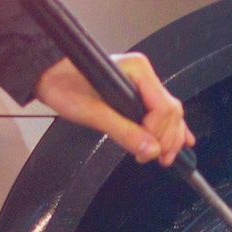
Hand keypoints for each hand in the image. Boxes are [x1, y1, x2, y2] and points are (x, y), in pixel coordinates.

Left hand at [32, 54, 195, 166]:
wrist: (50, 77)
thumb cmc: (66, 87)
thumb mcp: (93, 113)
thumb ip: (123, 132)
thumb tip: (151, 150)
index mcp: (138, 70)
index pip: (163, 108)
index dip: (158, 133)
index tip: (147, 152)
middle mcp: (144, 75)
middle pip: (171, 111)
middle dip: (168, 138)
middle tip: (157, 160)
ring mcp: (143, 84)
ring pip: (169, 113)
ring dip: (170, 136)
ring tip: (165, 157)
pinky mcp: (137, 93)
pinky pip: (161, 112)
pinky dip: (169, 128)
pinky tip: (181, 142)